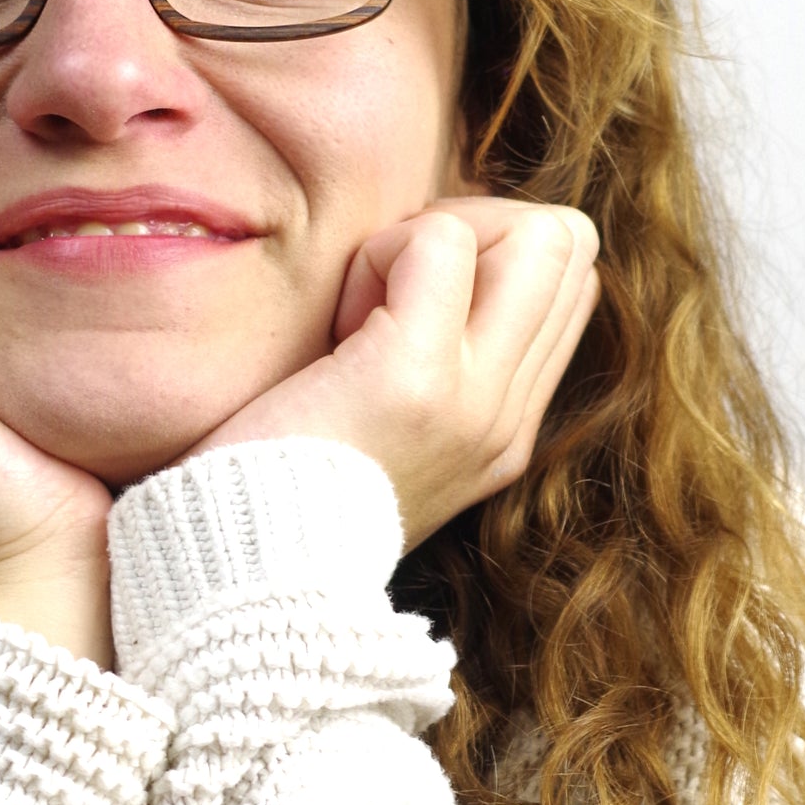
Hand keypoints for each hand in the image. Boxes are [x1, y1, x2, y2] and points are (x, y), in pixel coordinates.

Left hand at [190, 198, 599, 544]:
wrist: (236, 575)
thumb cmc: (275, 483)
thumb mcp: (380, 428)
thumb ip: (432, 361)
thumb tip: (440, 254)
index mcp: (504, 433)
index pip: (568, 285)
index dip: (490, 255)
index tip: (404, 308)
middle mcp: (507, 419)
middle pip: (568, 245)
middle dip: (476, 230)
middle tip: (387, 296)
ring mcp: (474, 401)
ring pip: (534, 234)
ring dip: (430, 241)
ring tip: (362, 316)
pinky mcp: (416, 377)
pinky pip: (441, 240)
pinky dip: (381, 254)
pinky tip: (338, 328)